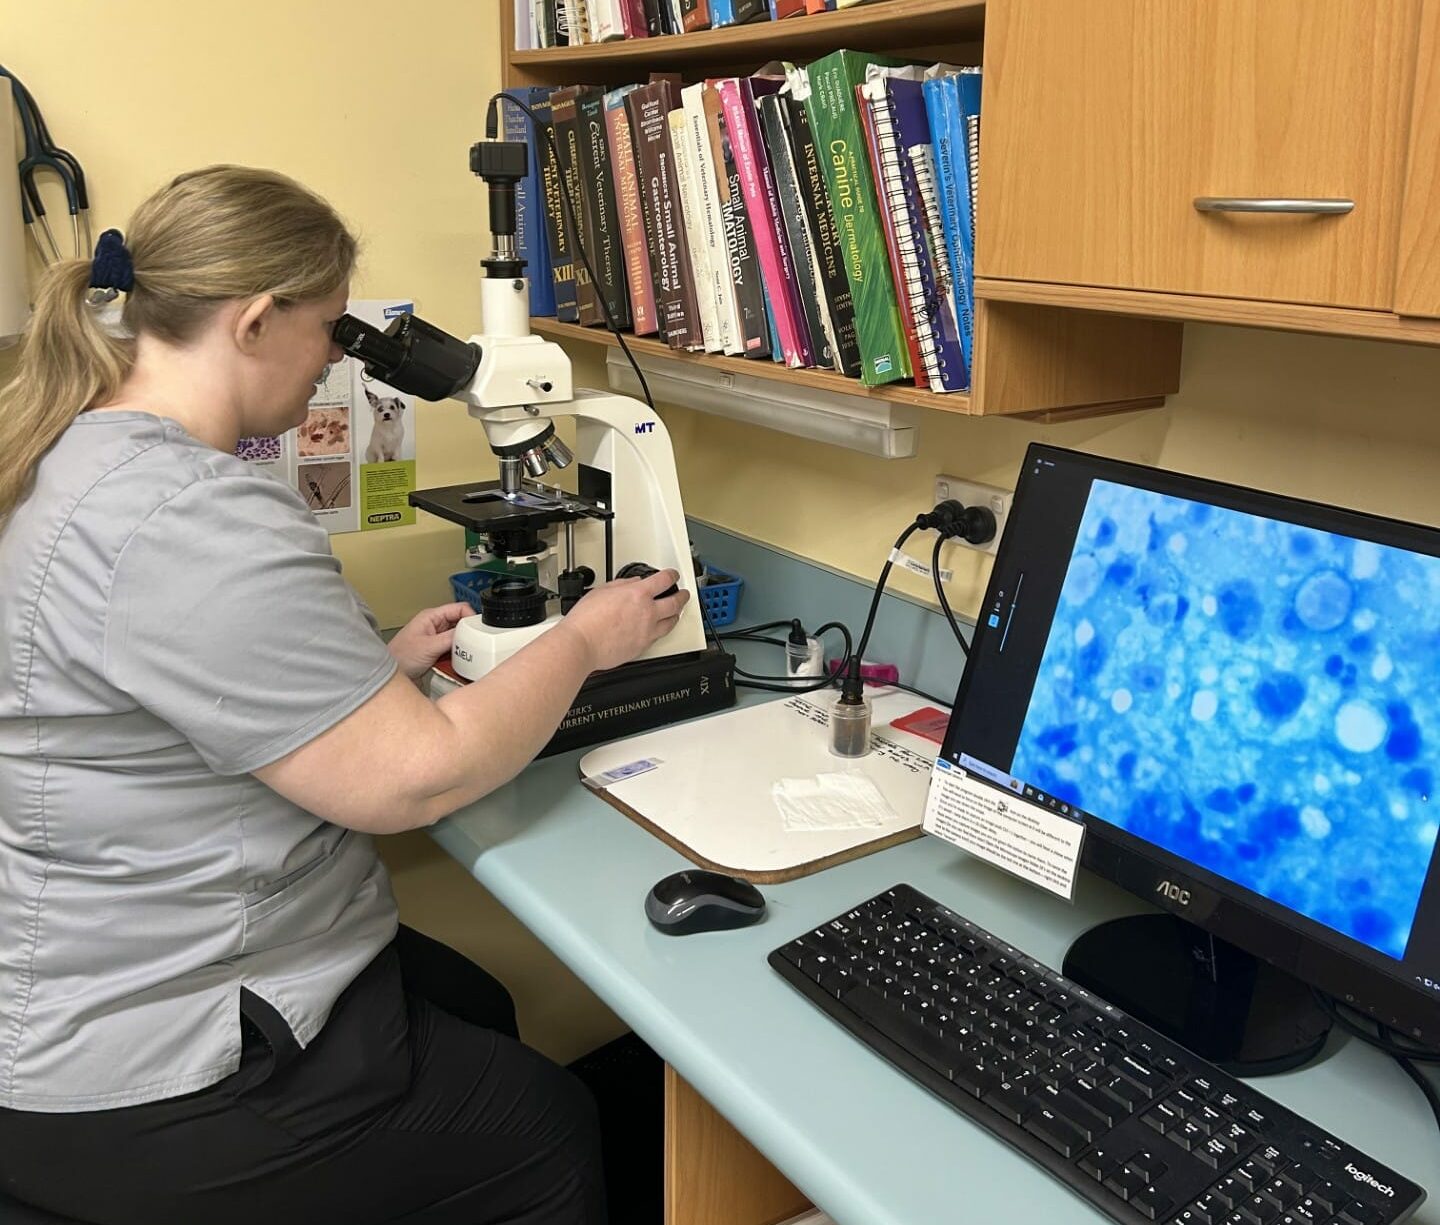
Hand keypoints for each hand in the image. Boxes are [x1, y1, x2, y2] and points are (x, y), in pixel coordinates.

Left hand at [388, 602, 473, 680]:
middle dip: (470, 631)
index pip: (459, 608)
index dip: (471, 616)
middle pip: (461, 622)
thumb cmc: (401, 657)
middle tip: (478, 643)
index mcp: (432, 616)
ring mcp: (437, 637)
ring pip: (460, 636)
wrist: (388, 677)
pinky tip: (463, 660)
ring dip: (465, 644)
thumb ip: (450, 638)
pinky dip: (461, 653)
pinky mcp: (439, 650)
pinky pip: (455, 648)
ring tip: (472, 653)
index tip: (480, 629)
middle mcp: (436, 625)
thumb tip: (470, 633)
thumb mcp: (428, 646)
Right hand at [561, 569, 690, 672]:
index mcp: (638, 594)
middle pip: (675, 602)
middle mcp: (647, 612)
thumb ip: (621, 585)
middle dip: (682, 596)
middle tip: (683, 594)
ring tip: (676, 612)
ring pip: (671, 622)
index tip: (673, 575)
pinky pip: (658, 637)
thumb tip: (631, 583)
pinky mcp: (643, 647)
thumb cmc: (586, 620)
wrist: (582, 644)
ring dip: (676, 615)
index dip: (671, 575)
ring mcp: (647, 631)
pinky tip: (659, 629)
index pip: (664, 580)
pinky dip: (661, 630)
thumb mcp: (601, 591)